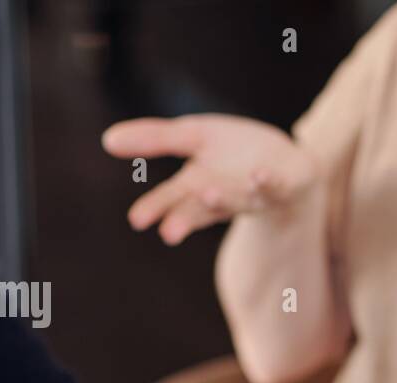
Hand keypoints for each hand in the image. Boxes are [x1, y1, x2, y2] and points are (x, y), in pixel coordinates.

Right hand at [102, 114, 319, 245]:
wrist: (290, 168)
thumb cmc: (235, 155)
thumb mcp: (192, 136)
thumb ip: (154, 138)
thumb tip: (107, 140)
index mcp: (199, 186)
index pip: (174, 199)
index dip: (158, 208)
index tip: (138, 220)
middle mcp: (224, 194)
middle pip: (201, 207)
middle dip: (185, 217)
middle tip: (168, 232)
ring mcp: (253, 192)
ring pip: (236, 199)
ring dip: (223, 197)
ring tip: (208, 192)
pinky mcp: (282, 184)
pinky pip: (274, 185)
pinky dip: (266, 182)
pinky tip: (258, 175)